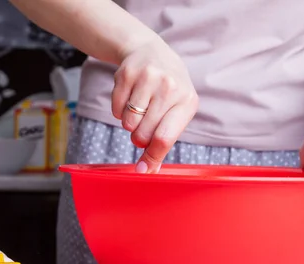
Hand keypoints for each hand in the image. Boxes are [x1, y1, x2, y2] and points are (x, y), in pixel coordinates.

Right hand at [112, 37, 198, 172]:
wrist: (152, 52)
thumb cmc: (167, 91)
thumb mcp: (175, 112)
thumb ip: (163, 142)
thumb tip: (147, 171)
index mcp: (187, 102)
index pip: (165, 138)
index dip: (152, 157)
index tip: (143, 170)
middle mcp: (170, 87)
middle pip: (143, 134)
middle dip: (139, 137)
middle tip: (144, 125)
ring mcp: (148, 78)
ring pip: (127, 123)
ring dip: (129, 123)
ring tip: (139, 108)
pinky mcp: (126, 74)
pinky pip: (115, 109)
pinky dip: (119, 110)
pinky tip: (130, 97)